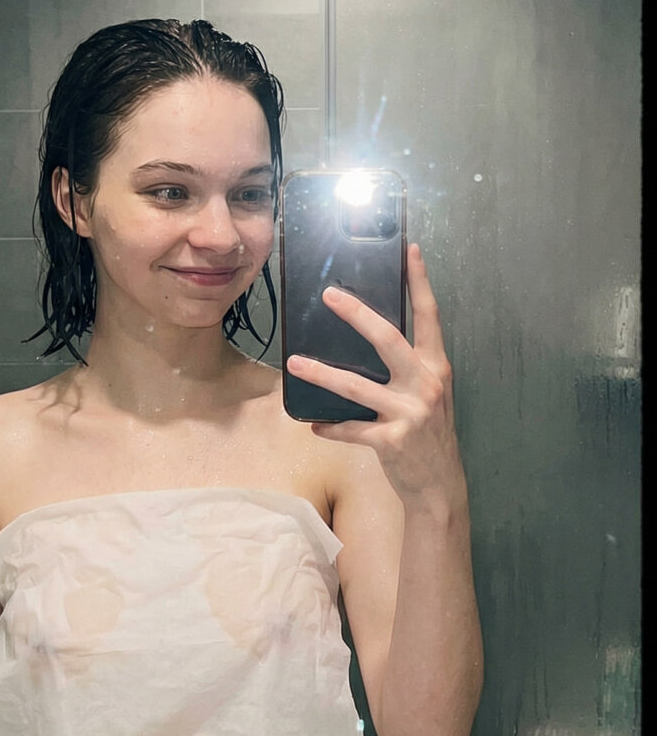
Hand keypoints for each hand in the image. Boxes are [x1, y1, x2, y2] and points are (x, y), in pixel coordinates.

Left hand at [285, 243, 465, 506]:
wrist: (440, 484)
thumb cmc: (428, 433)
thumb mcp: (428, 394)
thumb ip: (408, 367)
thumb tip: (369, 335)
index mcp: (435, 367)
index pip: (429, 317)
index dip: (421, 282)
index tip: (411, 250)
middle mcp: (426, 384)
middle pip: (389, 339)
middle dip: (358, 315)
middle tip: (329, 294)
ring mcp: (410, 413)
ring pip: (357, 387)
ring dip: (322, 374)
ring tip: (295, 364)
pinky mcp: (392, 441)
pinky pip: (352, 429)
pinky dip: (331, 427)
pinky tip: (313, 424)